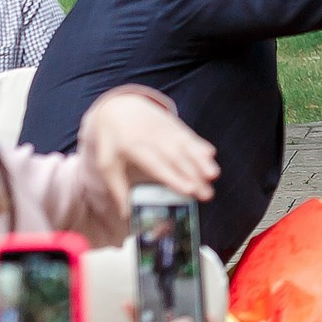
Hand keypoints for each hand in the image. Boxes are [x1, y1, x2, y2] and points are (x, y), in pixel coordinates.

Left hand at [81, 91, 218, 219]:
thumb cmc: (113, 141)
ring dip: (201, 161)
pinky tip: (211, 154)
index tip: (188, 190)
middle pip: (176, 159)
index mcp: (134, 148)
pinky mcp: (174, 125)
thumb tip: (125, 214)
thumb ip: (117, 188)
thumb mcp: (107, 163)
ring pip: (186, 147)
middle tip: (207, 194)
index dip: (174, 178)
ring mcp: (165, 130)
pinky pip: (189, 135)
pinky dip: (200, 144)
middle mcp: (153, 138)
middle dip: (194, 176)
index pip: (157, 166)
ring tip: (213, 175)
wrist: (118, 107)